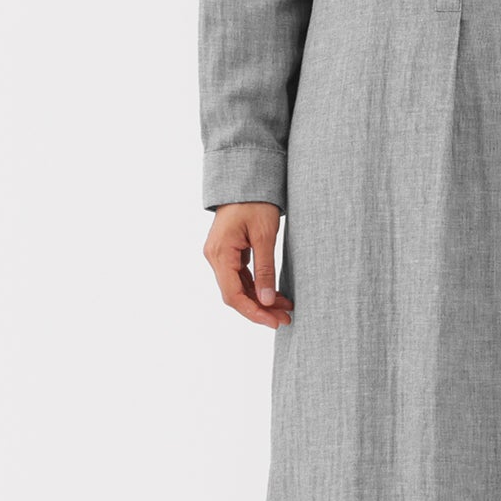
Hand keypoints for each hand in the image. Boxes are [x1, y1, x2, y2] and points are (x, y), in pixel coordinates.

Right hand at [204, 202, 293, 327]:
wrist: (247, 180)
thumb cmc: (255, 202)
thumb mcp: (265, 235)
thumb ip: (265, 269)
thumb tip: (267, 300)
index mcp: (220, 253)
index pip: (233, 294)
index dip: (253, 312)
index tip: (274, 321)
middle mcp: (215, 256)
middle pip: (235, 294)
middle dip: (260, 309)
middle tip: (285, 319)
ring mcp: (220, 255)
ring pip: (238, 287)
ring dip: (260, 300)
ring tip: (285, 309)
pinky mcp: (228, 252)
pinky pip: (240, 276)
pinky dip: (257, 287)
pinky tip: (274, 294)